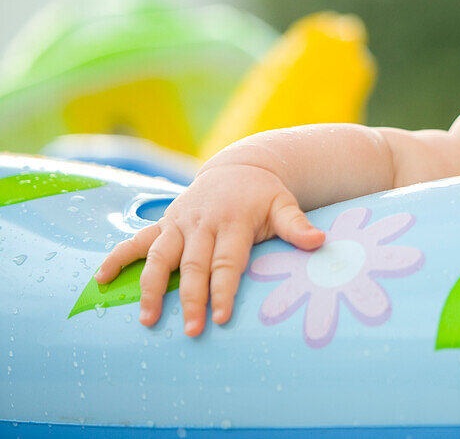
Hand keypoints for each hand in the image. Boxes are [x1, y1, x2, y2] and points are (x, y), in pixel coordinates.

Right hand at [95, 163, 324, 335]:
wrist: (241, 166)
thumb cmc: (265, 195)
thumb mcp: (285, 204)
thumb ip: (297, 225)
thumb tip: (320, 241)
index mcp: (235, 220)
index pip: (227, 261)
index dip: (224, 289)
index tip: (222, 317)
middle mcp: (203, 222)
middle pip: (194, 265)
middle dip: (191, 298)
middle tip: (192, 330)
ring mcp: (180, 222)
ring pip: (160, 256)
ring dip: (151, 287)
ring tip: (147, 319)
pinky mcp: (165, 223)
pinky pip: (137, 240)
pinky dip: (118, 257)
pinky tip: (102, 279)